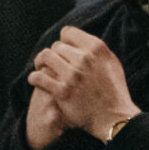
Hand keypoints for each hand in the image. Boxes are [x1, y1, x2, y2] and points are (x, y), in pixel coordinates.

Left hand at [28, 28, 137, 144]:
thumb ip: (96, 50)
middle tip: (52, 63)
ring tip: (40, 68)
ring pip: (45, 57)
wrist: (113, 116)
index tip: (63, 50)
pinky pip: (39, 77)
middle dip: (54, 54)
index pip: (68, 32)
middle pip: (56, 46)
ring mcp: (72, 74)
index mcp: (96, 48)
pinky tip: (35, 80)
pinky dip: (34, 78)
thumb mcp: (111, 62)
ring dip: (40, 62)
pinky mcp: (62, 91)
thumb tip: (80, 42)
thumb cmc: (114, 90)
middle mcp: (84, 58)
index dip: (64, 41)